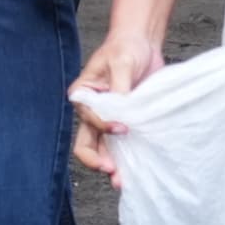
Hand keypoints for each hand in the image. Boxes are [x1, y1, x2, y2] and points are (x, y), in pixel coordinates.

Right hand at [68, 27, 163, 178]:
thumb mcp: (121, 62)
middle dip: (98, 160)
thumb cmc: (126, 47)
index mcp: (83, 95)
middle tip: (113, 171)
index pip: (88, 119)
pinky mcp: (124, 122)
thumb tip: (121, 112)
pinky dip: (125, 158)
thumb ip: (119, 88)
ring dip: (111, 164)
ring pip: (103, 148)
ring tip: (121, 180)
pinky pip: (120, 145)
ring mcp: (107, 120)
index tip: (123, 128)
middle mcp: (91, 111)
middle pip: (86, 143)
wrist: (142, 43)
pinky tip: (132, 172)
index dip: (104, 127)